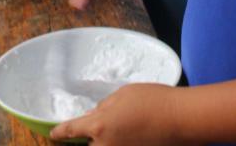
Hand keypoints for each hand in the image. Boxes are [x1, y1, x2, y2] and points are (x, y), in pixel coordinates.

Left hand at [49, 84, 198, 145]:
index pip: (71, 130)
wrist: (182, 118)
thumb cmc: (153, 101)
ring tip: (127, 125)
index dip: (60, 132)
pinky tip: (135, 132)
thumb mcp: (124, 94)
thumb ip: (105, 107)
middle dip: (92, 137)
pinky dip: (123, 141)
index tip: (53, 134)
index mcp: (99, 126)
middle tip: (108, 123)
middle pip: (90, 145)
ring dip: (108, 140)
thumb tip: (94, 116)